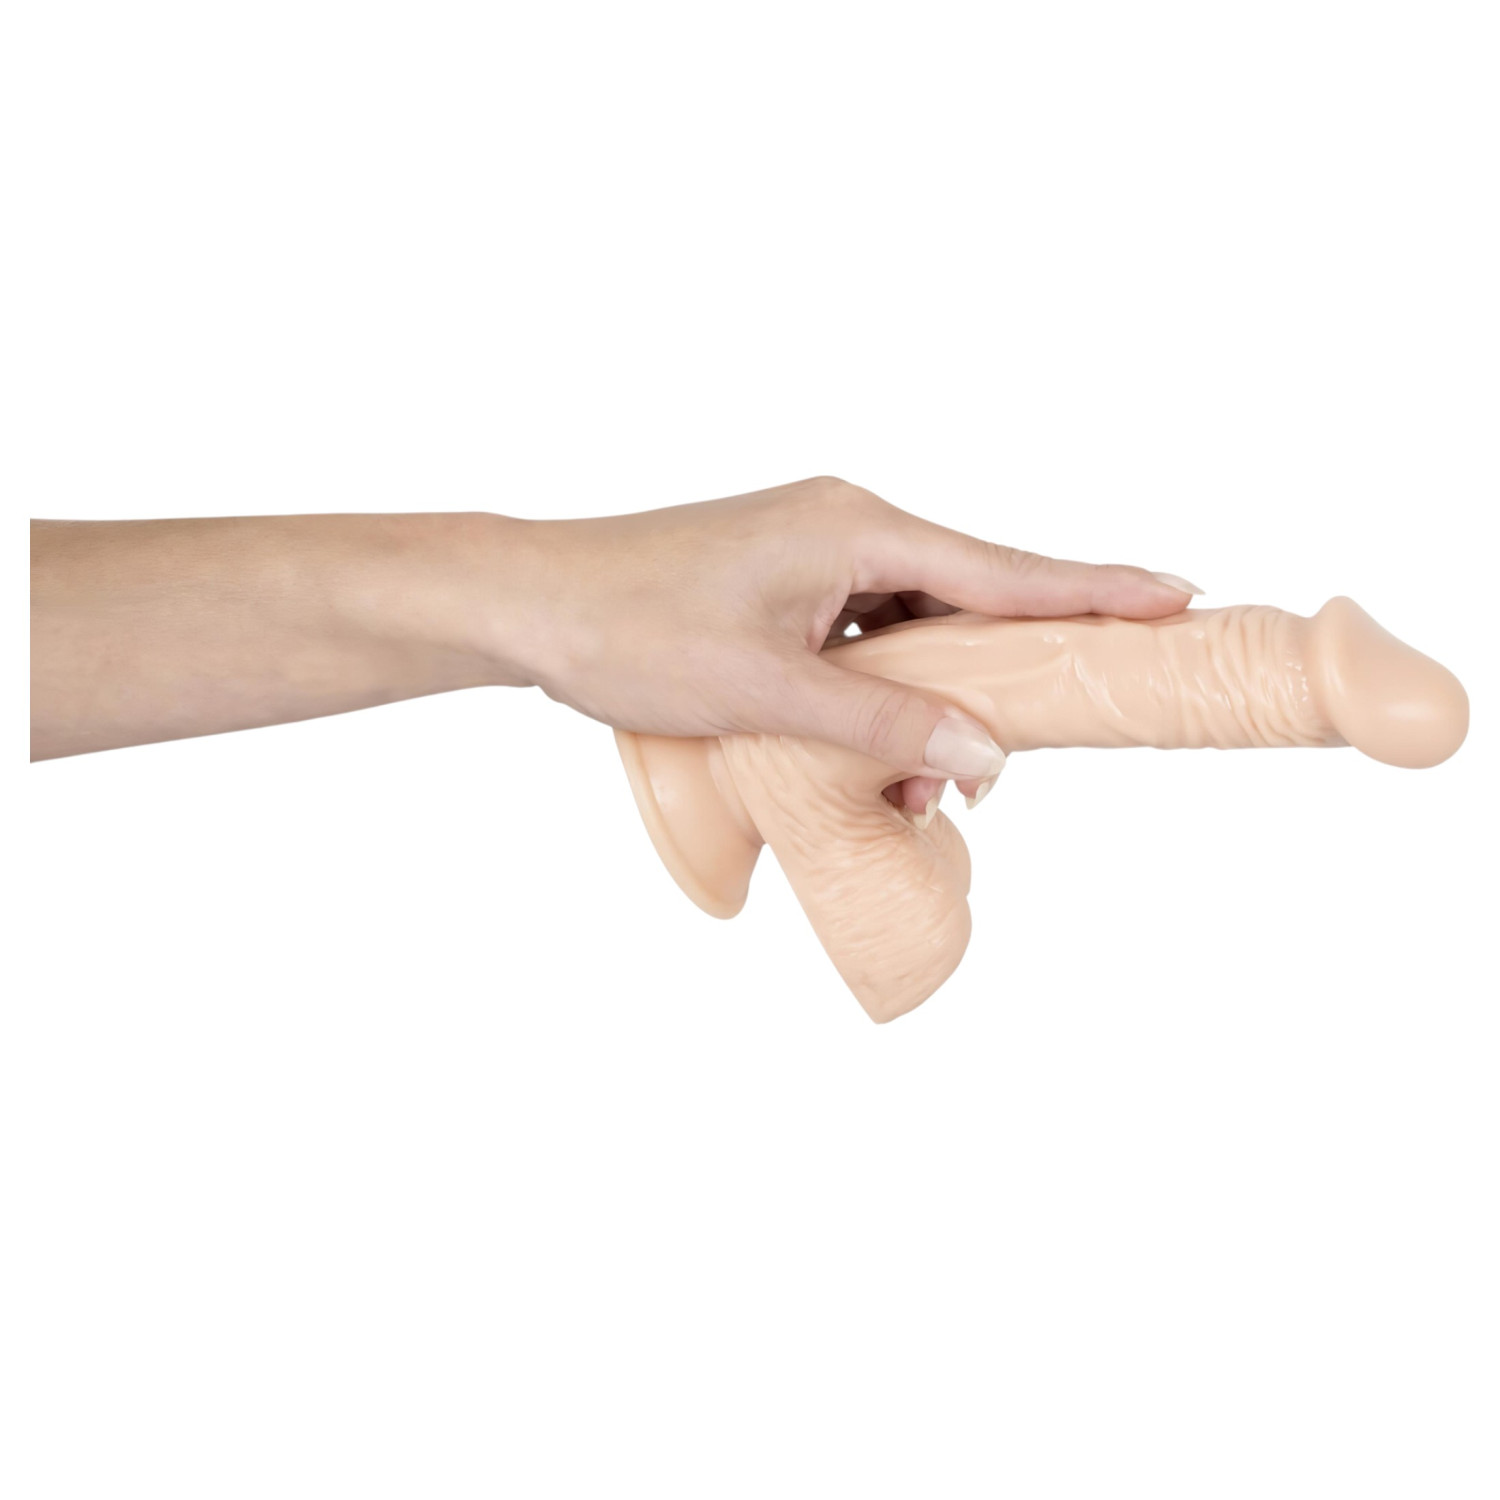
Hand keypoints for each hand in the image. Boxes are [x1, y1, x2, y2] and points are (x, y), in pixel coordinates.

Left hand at [506, 476, 1202, 813]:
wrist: (529, 601)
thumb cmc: (630, 627)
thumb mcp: (767, 691)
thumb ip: (883, 727)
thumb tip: (986, 758)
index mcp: (857, 528)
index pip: (1005, 567)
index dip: (1097, 588)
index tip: (1182, 592)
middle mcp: (848, 528)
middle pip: (967, 606)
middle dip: (995, 691)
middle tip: (1008, 766)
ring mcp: (815, 556)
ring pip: (915, 635)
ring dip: (927, 711)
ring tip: (915, 792)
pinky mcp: (787, 587)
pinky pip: (867, 640)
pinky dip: (880, 698)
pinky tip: (869, 758)